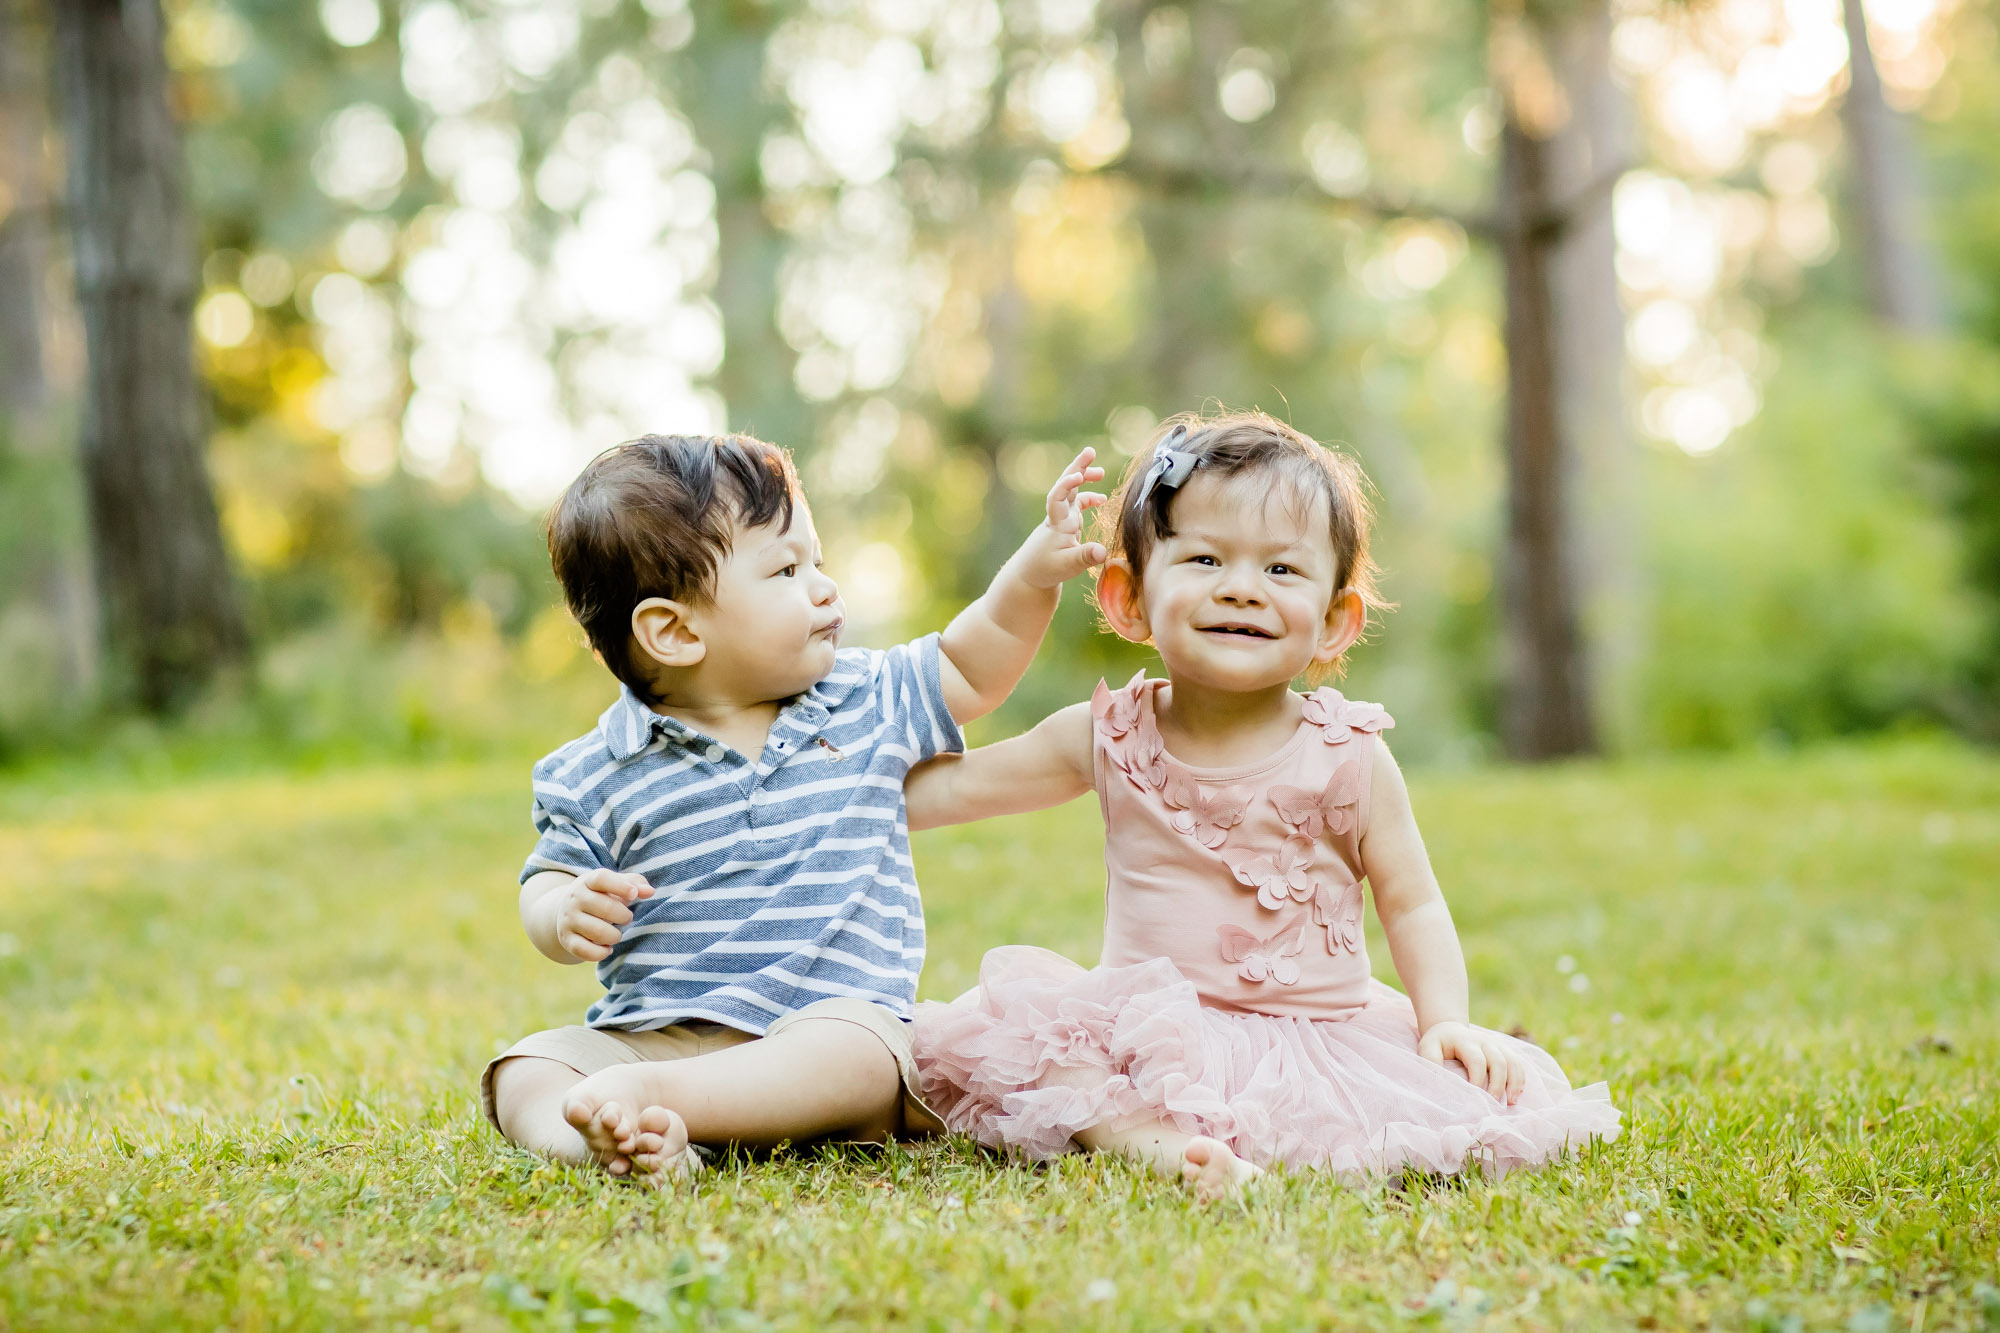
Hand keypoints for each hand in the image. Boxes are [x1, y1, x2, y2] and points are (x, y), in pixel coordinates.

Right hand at [555, 869, 653, 962]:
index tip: (634, 895)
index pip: (601, 878)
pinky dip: (601, 953)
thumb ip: (635, 883)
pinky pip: (585, 951)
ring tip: (617, 934)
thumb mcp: (614, 884)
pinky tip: (607, 948)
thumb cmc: (600, 896)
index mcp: (587, 881)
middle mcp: (575, 899)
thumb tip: (650, 892)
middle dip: (624, 916)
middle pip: (605, 908)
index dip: (621, 886)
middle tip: (627, 918)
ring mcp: (569, 920)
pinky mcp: (567, 940)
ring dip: (615, 936)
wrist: (565, 912)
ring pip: (597, 932)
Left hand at [1012, 446, 1106, 588]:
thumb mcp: (1068, 566)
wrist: (1030, 575)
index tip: (1078, 476)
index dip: (1066, 485)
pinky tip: (1101, 499)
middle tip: (1090, 451)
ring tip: (1100, 471)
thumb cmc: (1046, 570)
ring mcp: (1062, 518)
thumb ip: (1085, 557)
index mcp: (1057, 523)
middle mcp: (1059, 516)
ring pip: (1072, 492)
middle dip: (1077, 467)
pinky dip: (1088, 499)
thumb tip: (1103, 552)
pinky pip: (1077, 505)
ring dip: (1083, 478)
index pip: (1057, 498)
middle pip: (1065, 485)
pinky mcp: (1066, 524)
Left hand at [1417, 1021, 1525, 1104]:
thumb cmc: (1438, 1044)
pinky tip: (1517, 1095)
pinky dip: (1520, 1079)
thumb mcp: (1428, 1049)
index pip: (1477, 1060)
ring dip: (1514, 1083)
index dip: (1478, 1079)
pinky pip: (1517, 1064)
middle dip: (1498, 1084)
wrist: (1449, 1030)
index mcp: (1465, 1041)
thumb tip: (1440, 1084)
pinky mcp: (1504, 1051)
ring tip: (1511, 1102)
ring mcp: (1496, 1045)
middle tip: (1493, 1103)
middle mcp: (1484, 1041)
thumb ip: (1432, 1062)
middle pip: (1498, 1061)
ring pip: (1512, 1062)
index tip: (1474, 1096)